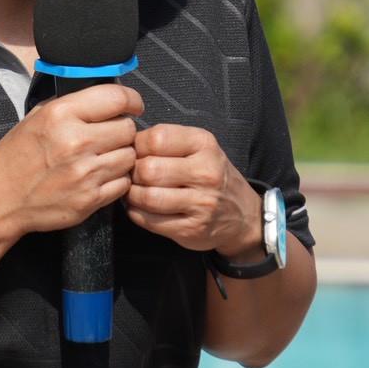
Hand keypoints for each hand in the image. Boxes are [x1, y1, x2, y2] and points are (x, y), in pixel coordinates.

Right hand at [0, 84, 141, 238]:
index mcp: (60, 115)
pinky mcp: (90, 199)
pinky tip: (99, 176)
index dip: (131, 100)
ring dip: (121, 155)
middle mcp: (75, 142)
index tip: (132, 105)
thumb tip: (104, 96)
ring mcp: (84, 173)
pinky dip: (116, 179)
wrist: (0, 200)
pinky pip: (123, 183)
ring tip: (102, 157)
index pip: (117, 98)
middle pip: (128, 128)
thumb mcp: (35, 117)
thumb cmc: (17, 156)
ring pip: (130, 156)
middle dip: (122, 130)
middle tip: (110, 135)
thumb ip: (71, 104)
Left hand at [125, 124, 260, 257]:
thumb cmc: (210, 174)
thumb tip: (125, 145)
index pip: (156, 138)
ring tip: (133, 191)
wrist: (243, 215)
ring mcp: (201, 204)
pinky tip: (139, 207)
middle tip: (132, 175)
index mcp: (204, 144)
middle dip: (132, 173)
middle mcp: (206, 173)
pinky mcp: (191, 229)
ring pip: (147, 197)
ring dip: (131, 195)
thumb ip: (166, 141)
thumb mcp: (198, 147)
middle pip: (148, 170)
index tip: (136, 153)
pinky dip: (136, 213)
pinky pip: (150, 221)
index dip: (137, 145)